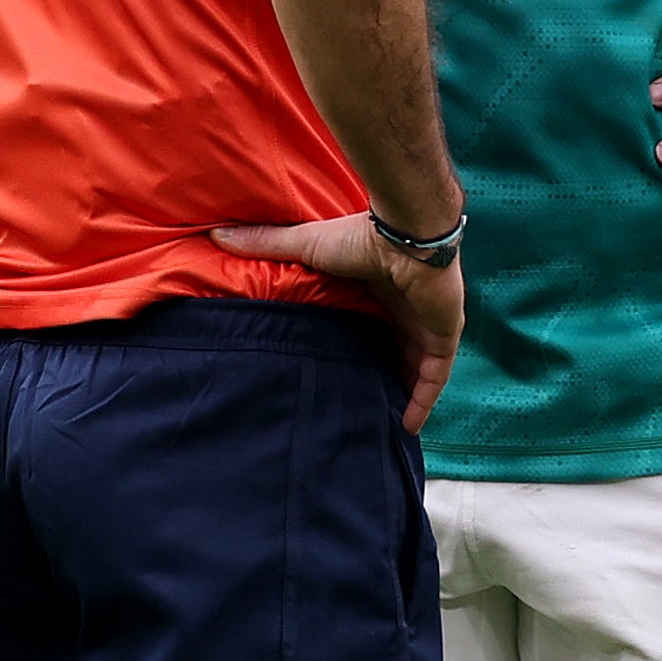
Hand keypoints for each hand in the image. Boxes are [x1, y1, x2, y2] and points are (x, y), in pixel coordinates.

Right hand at [213, 212, 464, 431]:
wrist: (406, 234)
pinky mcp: (443, 335)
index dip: (360, 342)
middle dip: (382, 373)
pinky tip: (407, 426)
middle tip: (361, 402)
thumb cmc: (360, 237)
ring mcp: (428, 322)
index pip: (372, 320)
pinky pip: (434, 377)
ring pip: (416, 367)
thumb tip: (219, 235)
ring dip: (403, 392)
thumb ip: (267, 243)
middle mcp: (406, 307)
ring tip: (382, 422)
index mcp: (379, 286)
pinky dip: (423, 401)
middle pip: (396, 348)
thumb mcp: (306, 245)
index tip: (341, 364)